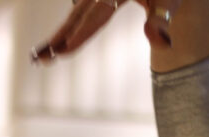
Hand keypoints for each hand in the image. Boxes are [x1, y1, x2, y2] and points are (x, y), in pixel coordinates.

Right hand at [32, 0, 181, 62]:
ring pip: (77, 12)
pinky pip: (82, 8)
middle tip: (37, 59)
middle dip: (59, 37)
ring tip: (40, 55)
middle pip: (78, 15)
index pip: (96, 16)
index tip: (61, 51)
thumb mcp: (171, 1)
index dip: (79, 34)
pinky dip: (72, 23)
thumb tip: (162, 43)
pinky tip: (60, 38)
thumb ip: (162, 21)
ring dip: (60, 34)